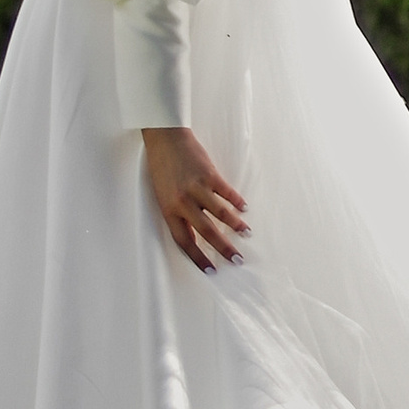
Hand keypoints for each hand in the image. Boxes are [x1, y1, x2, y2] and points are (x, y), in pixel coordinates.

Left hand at [143, 126, 247, 272]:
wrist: (164, 138)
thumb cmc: (162, 167)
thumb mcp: (163, 195)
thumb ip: (178, 214)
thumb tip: (195, 234)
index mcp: (168, 209)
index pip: (185, 241)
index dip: (198, 258)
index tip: (211, 270)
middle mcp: (183, 201)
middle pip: (207, 231)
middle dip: (224, 248)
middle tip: (237, 259)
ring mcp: (197, 187)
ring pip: (221, 213)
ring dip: (236, 225)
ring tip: (246, 233)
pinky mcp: (209, 173)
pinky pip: (227, 192)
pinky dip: (237, 201)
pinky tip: (244, 208)